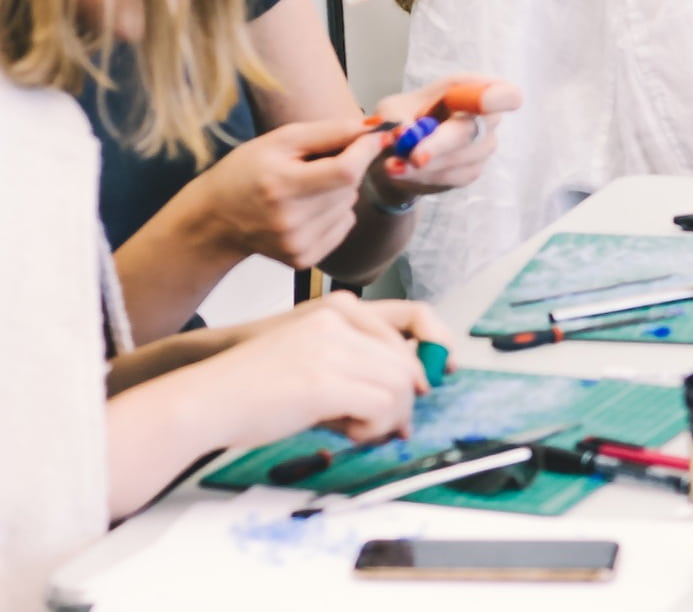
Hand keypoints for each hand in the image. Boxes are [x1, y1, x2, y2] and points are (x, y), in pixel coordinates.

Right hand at [185, 116, 390, 268]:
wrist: (214, 220)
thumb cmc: (245, 172)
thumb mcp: (281, 140)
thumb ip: (330, 132)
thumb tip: (376, 128)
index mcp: (281, 185)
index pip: (346, 171)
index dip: (367, 151)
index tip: (375, 137)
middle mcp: (289, 220)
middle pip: (349, 187)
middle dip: (348, 167)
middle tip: (321, 162)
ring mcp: (296, 244)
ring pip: (350, 205)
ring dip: (340, 191)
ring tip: (308, 186)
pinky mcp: (302, 259)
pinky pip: (344, 226)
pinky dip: (335, 212)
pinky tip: (308, 208)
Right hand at [199, 293, 451, 446]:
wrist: (202, 400)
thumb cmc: (251, 388)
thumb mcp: (309, 361)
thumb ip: (355, 373)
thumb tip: (402, 410)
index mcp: (338, 310)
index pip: (415, 315)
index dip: (435, 346)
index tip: (438, 377)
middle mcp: (339, 320)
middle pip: (409, 360)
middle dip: (407, 399)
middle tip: (392, 428)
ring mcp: (332, 348)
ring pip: (401, 383)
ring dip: (389, 417)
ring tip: (360, 431)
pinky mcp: (324, 381)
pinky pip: (383, 404)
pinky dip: (374, 426)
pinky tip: (348, 434)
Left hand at [367, 77, 523, 199]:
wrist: (397, 151)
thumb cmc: (401, 118)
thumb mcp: (390, 111)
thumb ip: (396, 119)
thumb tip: (406, 134)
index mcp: (472, 90)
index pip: (505, 95)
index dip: (498, 100)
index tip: (482, 104)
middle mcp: (486, 118)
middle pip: (473, 131)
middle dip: (440, 145)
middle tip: (413, 156)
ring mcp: (483, 146)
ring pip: (460, 158)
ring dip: (425, 164)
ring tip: (393, 165)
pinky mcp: (472, 170)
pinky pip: (453, 177)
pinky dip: (425, 176)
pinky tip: (406, 171)